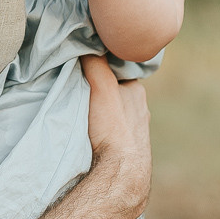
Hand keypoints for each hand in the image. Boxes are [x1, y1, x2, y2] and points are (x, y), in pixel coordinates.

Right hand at [81, 55, 150, 216]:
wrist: (120, 174)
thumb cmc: (113, 128)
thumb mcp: (101, 86)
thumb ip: (95, 63)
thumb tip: (87, 43)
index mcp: (137, 92)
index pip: (118, 71)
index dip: (102, 67)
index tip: (84, 68)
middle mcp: (141, 112)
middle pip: (116, 93)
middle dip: (101, 92)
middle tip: (78, 91)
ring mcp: (136, 134)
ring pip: (115, 116)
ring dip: (102, 115)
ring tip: (83, 116)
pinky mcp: (129, 153)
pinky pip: (114, 136)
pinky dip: (103, 134)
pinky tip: (91, 137)